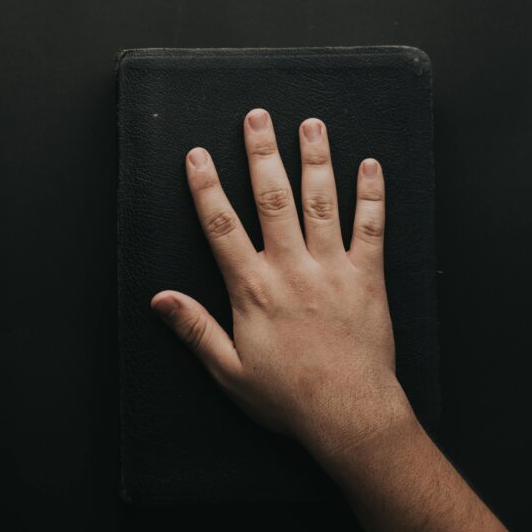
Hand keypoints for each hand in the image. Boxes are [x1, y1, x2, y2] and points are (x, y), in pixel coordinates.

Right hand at [150, 108, 414, 459]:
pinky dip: (370, 194)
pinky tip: (370, 165)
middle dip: (262, 153)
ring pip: (321, 202)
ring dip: (315, 159)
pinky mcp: (368, 277)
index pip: (222, 227)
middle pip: (273, 198)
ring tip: (310, 124)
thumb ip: (195, 330)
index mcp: (254, 289)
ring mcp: (332, 269)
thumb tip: (160, 300)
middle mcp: (292, 269)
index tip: (197, 155)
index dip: (207, 187)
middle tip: (257, 117)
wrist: (348, 414)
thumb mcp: (229, 371)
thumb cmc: (288, 397)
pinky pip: (371, 227)